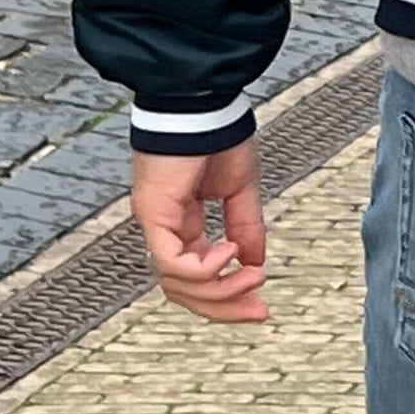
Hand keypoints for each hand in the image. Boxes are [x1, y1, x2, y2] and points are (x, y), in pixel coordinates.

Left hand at [131, 138, 269, 324]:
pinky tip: (230, 253)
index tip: (260, 305)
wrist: (201, 101)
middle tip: (260, 312)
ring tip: (251, 275)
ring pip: (178, 284)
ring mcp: (156, 223)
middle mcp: (164, 228)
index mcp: (182, 223)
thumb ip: (245, 225)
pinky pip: (172, 261)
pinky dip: (203, 268)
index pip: (197, 277)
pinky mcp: (153, 213)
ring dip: (220, 289)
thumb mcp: (240, 188)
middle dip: (225, 308)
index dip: (228, 297)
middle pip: (185, 291)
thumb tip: (254, 262)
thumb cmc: (215, 133)